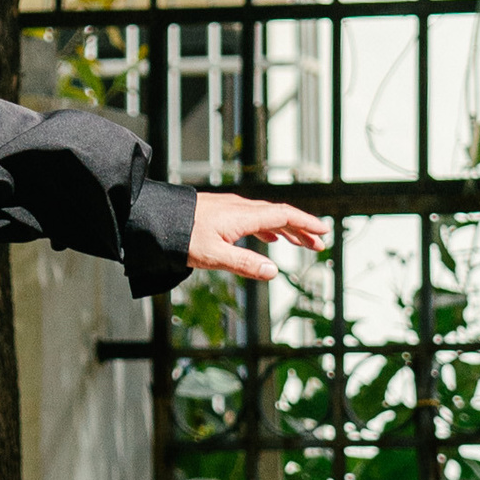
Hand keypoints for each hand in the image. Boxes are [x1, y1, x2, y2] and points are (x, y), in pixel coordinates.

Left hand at [186, 189, 331, 279]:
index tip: (323, 232)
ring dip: (286, 229)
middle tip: (319, 244)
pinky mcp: (221, 212)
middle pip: (280, 215)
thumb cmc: (180, 236)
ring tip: (300, 242)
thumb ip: (244, 264)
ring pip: (267, 216)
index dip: (306, 223)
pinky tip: (269, 236)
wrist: (155, 219)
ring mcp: (231, 208)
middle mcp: (240, 208)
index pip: (284, 215)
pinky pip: (253, 217)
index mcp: (243, 216)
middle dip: (302, 229)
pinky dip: (268, 227)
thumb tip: (273, 271)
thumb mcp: (212, 255)